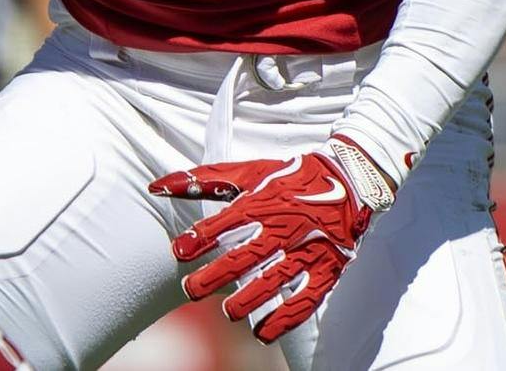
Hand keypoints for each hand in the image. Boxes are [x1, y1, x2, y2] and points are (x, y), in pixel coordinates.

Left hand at [148, 140, 380, 342]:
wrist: (347, 179)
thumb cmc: (288, 178)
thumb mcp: (247, 173)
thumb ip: (203, 181)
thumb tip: (158, 185)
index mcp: (262, 201)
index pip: (226, 222)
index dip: (201, 237)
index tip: (179, 252)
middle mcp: (284, 226)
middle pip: (247, 255)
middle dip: (217, 274)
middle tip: (192, 290)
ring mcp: (308, 249)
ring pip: (275, 279)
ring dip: (250, 298)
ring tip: (228, 312)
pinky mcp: (328, 267)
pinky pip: (306, 299)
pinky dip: (285, 318)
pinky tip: (264, 332)